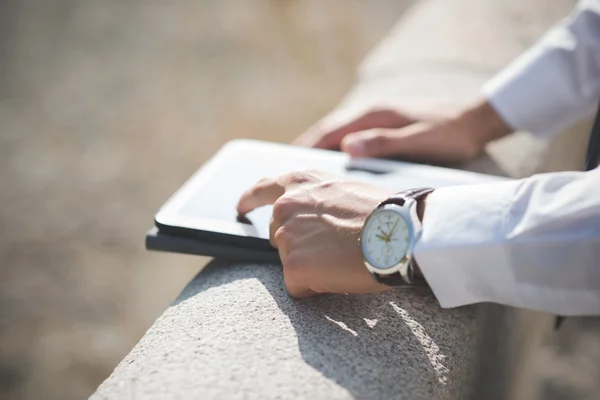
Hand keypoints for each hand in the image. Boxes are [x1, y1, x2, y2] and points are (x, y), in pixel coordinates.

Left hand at [236, 170, 393, 297]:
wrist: (401, 232)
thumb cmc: (384, 212)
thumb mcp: (344, 188)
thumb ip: (317, 197)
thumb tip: (308, 216)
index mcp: (299, 184)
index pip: (264, 189)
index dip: (250, 199)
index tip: (240, 207)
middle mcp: (286, 207)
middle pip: (278, 237)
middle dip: (299, 246)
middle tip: (333, 249)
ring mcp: (287, 237)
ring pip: (291, 263)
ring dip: (312, 267)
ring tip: (343, 259)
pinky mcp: (294, 266)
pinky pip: (298, 287)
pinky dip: (316, 288)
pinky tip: (339, 275)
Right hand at [294, 99, 511, 164]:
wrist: (476, 120)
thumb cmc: (450, 133)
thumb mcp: (418, 140)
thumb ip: (383, 143)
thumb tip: (347, 146)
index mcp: (374, 116)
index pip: (330, 131)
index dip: (307, 146)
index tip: (286, 163)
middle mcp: (371, 115)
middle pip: (329, 133)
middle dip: (306, 150)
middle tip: (286, 171)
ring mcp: (378, 120)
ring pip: (339, 137)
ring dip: (320, 152)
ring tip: (303, 173)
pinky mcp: (385, 129)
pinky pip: (352, 141)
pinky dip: (337, 153)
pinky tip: (335, 168)